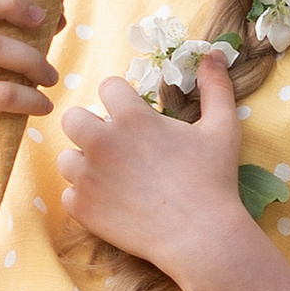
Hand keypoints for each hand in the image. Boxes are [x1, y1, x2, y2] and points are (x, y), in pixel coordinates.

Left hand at [57, 50, 253, 284]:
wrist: (201, 237)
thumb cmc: (214, 180)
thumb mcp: (223, 127)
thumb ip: (215, 86)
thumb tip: (215, 53)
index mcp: (130, 117)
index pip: (107, 87)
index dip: (122, 99)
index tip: (136, 116)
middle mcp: (100, 142)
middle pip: (73, 118)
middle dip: (91, 127)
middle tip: (117, 146)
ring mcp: (86, 177)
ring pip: (66, 158)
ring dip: (85, 164)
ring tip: (114, 177)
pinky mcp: (81, 208)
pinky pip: (69, 194)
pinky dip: (86, 198)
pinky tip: (113, 203)